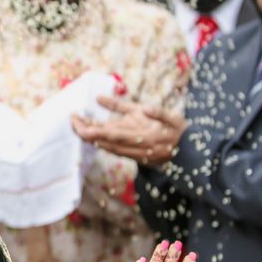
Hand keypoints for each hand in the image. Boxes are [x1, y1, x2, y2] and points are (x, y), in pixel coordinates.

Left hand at [72, 96, 186, 165]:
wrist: (189, 155)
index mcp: (143, 136)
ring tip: (77, 122)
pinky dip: (100, 140)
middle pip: (104, 141)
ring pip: (106, 146)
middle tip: (72, 118)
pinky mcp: (132, 154)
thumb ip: (158, 112)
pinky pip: (112, 148)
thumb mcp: (173, 118)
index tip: (80, 124)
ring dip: (91, 136)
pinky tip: (90, 131)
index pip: (112, 135)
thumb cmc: (180, 132)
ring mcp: (132, 151)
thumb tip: (146, 107)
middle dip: (86, 131)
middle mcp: (134, 146)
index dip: (94, 131)